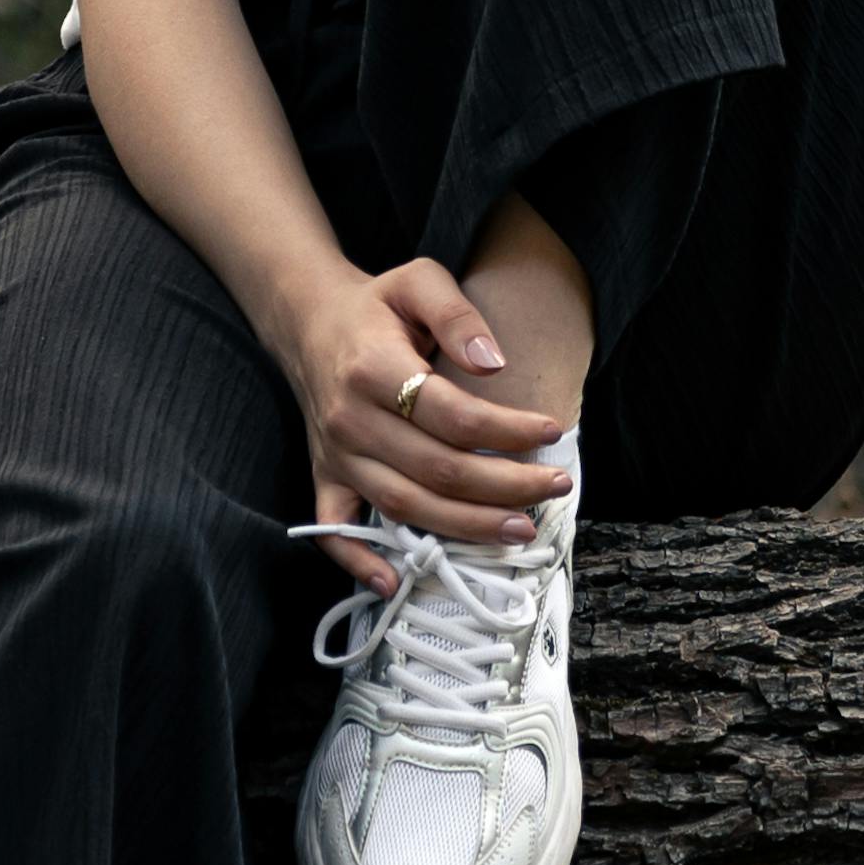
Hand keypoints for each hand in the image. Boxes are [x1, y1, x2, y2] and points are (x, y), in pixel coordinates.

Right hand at [284, 253, 576, 564]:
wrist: (309, 322)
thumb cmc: (376, 305)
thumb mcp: (418, 281)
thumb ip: (457, 316)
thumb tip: (494, 363)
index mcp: (374, 368)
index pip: (451, 414)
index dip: (506, 429)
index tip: (551, 430)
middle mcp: (351, 420)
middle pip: (437, 469)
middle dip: (504, 486)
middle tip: (554, 487)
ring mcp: (336, 456)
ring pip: (403, 506)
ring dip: (464, 527)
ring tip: (520, 529)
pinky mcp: (325, 478)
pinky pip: (334, 530)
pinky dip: (358, 562)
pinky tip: (393, 584)